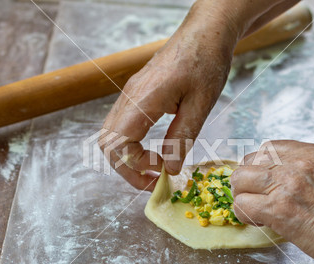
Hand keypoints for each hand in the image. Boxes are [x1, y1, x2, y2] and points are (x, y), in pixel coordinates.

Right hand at [100, 18, 235, 189]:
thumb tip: (171, 169)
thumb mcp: (201, 104)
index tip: (162, 171)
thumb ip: (182, 138)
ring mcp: (130, 95)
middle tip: (153, 180)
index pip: (118, 144)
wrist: (205, 33)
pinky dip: (133, 144)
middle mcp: (129, 98)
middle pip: (108, 143)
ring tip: (154, 168)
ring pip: (112, 135)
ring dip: (129, 157)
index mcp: (142, 99)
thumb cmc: (206, 62)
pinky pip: (123, 125)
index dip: (135, 166)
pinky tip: (154, 150)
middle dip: (127, 168)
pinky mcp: (136, 94)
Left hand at [231, 140, 313, 263]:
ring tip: (256, 210)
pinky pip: (242, 205)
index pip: (266, 148)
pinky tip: (259, 222)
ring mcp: (286, 184)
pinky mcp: (278, 209)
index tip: (261, 181)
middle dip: (247, 181)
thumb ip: (307, 168)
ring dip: (243, 196)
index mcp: (312, 152)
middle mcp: (297, 163)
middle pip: (248, 162)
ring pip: (239, 180)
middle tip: (256, 197)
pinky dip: (244, 215)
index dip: (258, 166)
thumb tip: (279, 176)